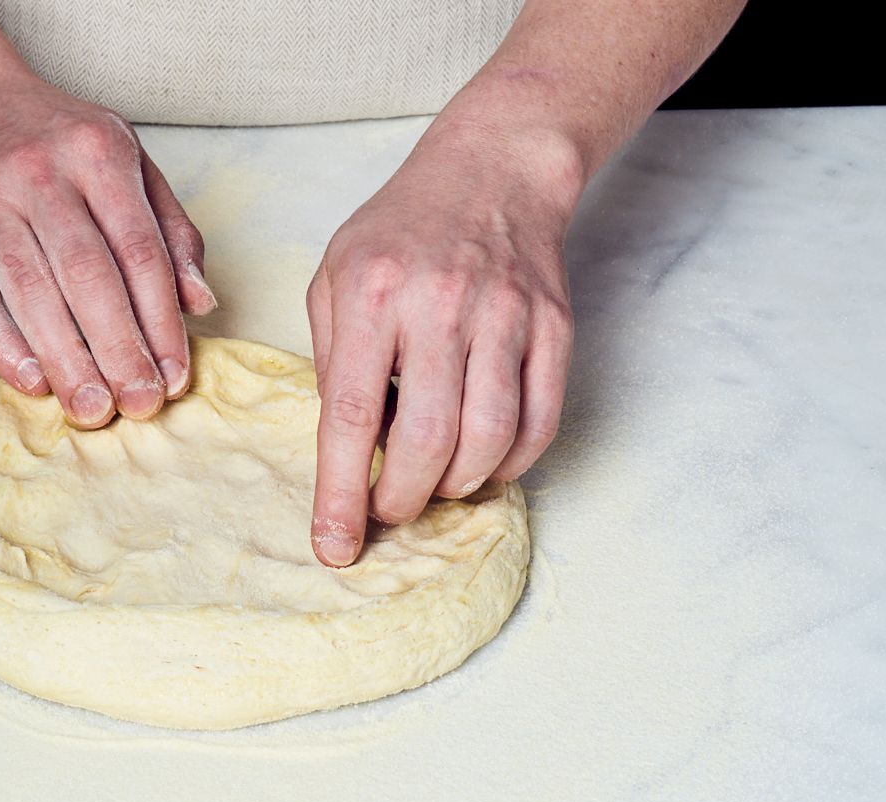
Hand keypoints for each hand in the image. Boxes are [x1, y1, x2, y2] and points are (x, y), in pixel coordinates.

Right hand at [0, 73, 216, 427]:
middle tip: (139, 406)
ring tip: (92, 409)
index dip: (162, 321)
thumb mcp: (129, 164)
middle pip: (89, 276)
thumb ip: (171, 232)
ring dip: (66, 360)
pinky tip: (32, 381)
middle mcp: (41, 172)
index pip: (141, 251)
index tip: (175, 377)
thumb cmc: (60, 143)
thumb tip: (201, 303)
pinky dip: (1, 345)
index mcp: (99, 153)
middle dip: (119, 350)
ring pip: (32, 292)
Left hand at [306, 123, 582, 566]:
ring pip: (488, 440)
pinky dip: (511, 464)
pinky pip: (539, 423)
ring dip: (458, 486)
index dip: (341, 493)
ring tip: (435, 484)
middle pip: (426, 441)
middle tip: (388, 510)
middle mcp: (441, 305)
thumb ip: (331, 361)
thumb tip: (349, 448)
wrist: (492, 170)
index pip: (351, 415)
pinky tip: (484, 464)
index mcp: (371, 294)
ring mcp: (506, 316)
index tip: (334, 546)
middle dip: (403, 500)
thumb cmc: (400, 230)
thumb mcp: (335, 277)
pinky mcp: (554, 328)